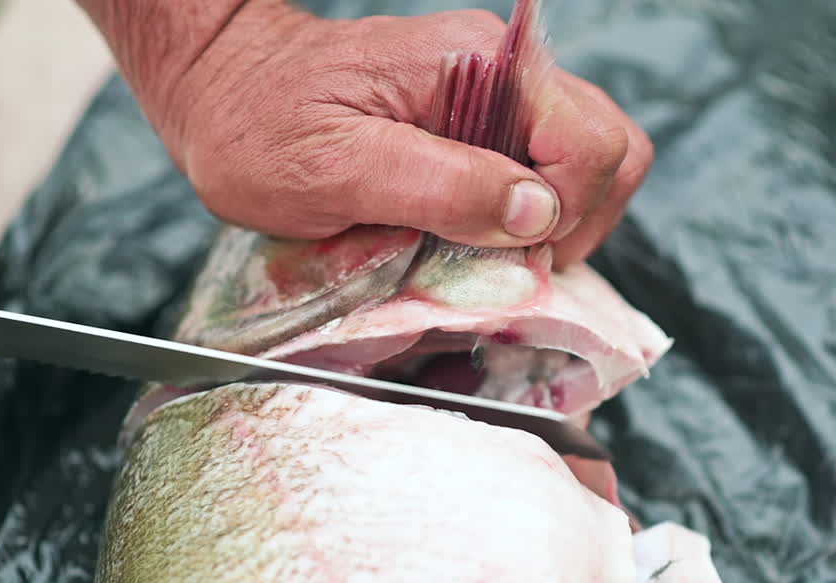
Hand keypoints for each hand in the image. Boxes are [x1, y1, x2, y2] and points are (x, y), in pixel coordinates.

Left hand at [102, 3, 652, 268]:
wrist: (225, 89)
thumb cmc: (261, 128)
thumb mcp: (336, 169)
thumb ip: (441, 184)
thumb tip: (537, 212)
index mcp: (476, 68)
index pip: (589, 141)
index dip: (569, 215)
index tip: (512, 257)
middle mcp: (501, 71)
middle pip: (610, 147)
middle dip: (580, 220)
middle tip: (514, 262)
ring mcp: (497, 94)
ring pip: (589, 160)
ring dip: (560, 220)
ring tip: (496, 251)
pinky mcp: (484, 121)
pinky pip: (546, 168)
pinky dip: (532, 214)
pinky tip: (481, 234)